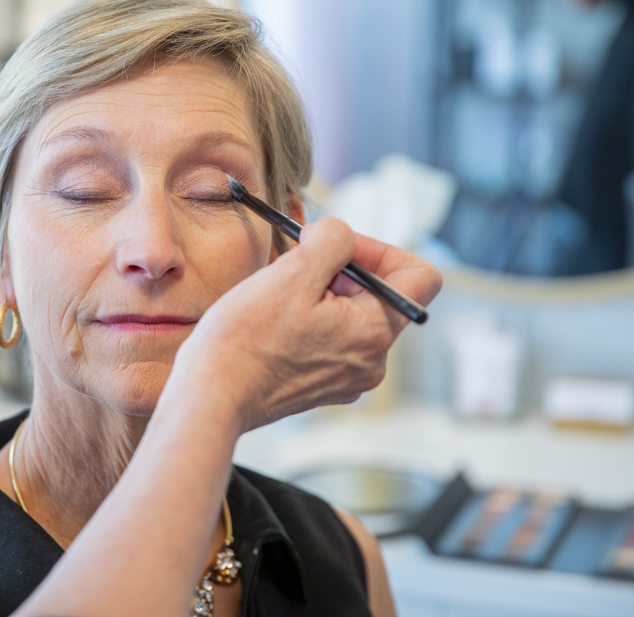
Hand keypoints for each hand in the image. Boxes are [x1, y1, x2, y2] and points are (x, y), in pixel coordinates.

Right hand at [174, 217, 440, 432]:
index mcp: (376, 332)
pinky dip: (310, 320)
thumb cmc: (246, 340)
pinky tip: (274, 322)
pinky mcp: (323, 385)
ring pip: (352, 314)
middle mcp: (372, 361)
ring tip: (280, 297)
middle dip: (342, 270)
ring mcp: (348, 377)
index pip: (421, 277)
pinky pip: (332, 338)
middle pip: (381, 294)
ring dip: (322, 293)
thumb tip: (339, 235)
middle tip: (297, 267)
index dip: (381, 250)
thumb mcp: (293, 272)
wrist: (212, 397)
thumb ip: (332, 240)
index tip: (337, 248)